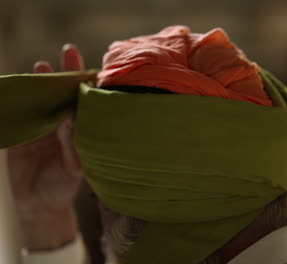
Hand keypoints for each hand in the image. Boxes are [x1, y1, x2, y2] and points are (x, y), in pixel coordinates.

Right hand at [7, 44, 84, 249]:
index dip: (88, 84)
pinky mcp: (20, 132)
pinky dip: (17, 97)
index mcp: (78, 130)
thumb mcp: (73, 167)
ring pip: (41, 97)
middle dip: (66, 72)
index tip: (93, 66)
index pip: (84, 102)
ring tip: (42, 65)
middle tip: (69, 50)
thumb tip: (70, 116)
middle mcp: (61, 123)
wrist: (37, 203)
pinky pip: (19, 111)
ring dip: (41, 80)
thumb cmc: (63, 186)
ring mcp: (40, 125)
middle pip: (64, 92)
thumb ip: (72, 142)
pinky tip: (17, 84)